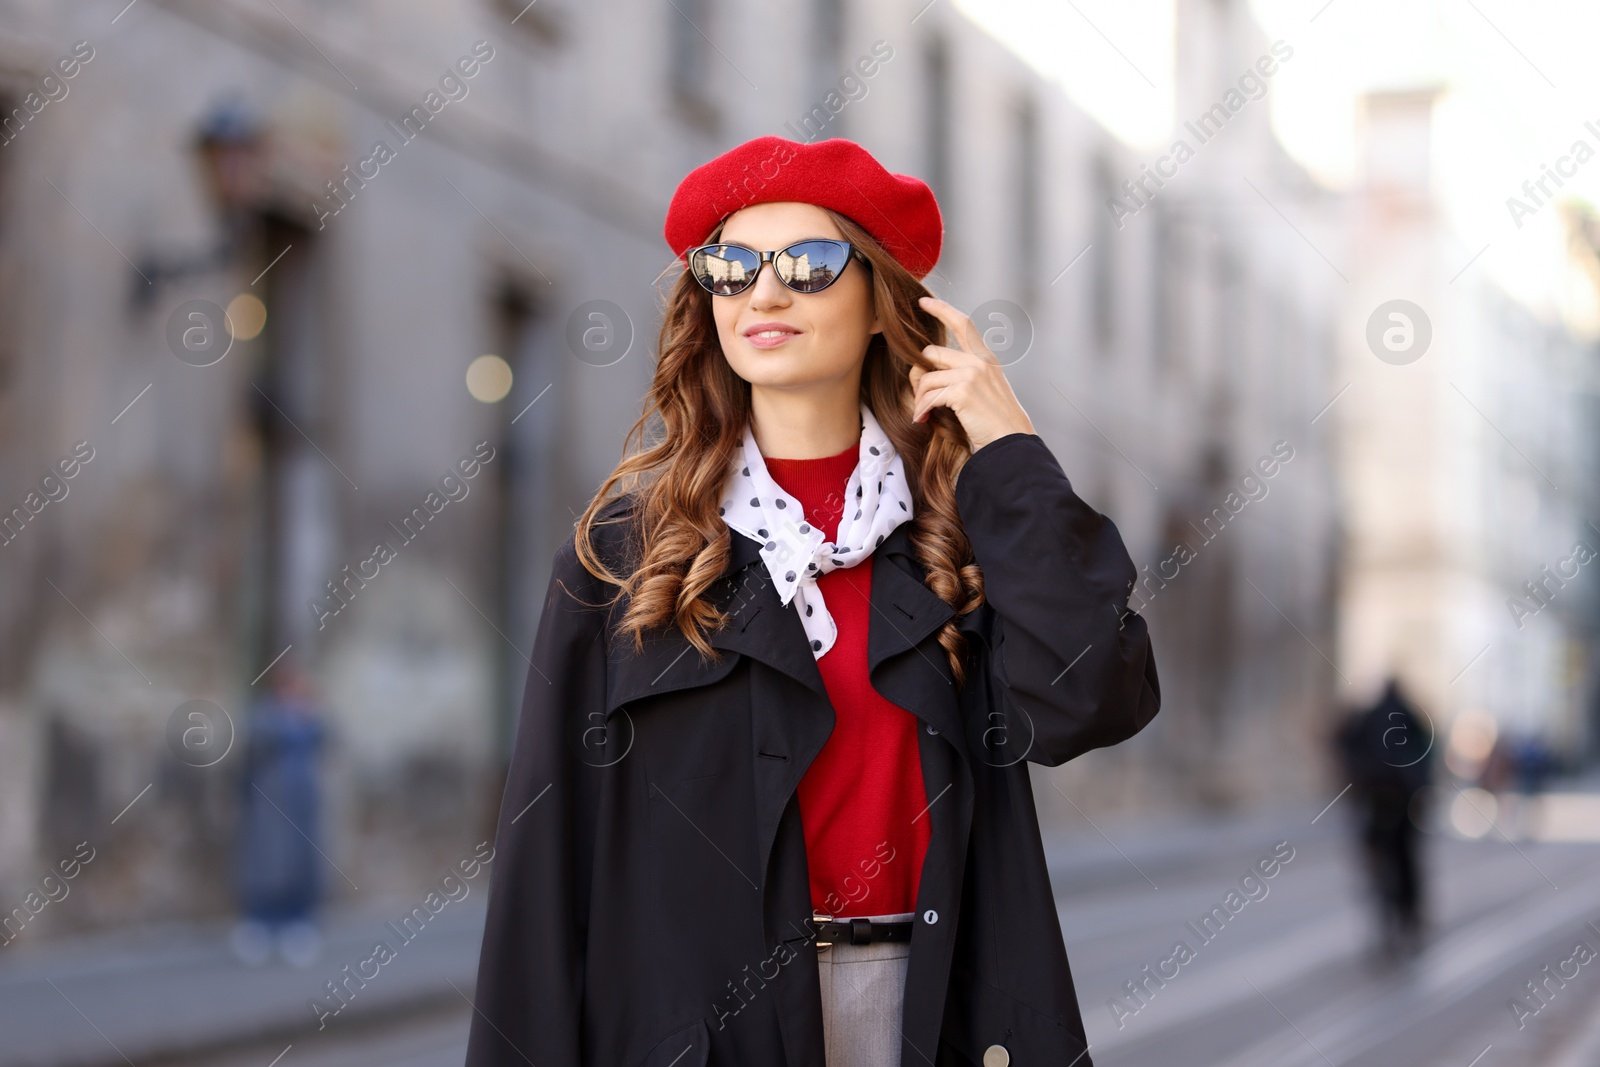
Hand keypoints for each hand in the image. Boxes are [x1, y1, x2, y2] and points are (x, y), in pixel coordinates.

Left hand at [910, 295, 1036, 451]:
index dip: (941, 309)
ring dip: (919, 397)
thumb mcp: (983, 389)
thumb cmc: (994, 421)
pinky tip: (923, 419)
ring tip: (922, 413)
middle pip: (931, 353)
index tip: (922, 302)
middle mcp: (979, 361)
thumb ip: (962, 374)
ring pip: (926, 377)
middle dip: (919, 376)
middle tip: (919, 397)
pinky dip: (921, 409)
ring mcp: (971, 374)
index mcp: (985, 357)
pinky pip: (928, 396)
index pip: (962, 323)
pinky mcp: (962, 391)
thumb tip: (925, 371)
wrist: (1010, 441)